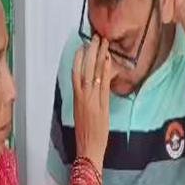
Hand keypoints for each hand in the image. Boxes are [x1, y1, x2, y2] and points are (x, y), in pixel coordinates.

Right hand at [71, 34, 112, 163]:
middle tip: (95, 36)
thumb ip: (86, 100)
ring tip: (103, 42)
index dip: (79, 58)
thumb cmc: (86, 135)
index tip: (83, 45)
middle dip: (90, 51)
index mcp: (76, 98)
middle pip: (84, 69)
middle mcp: (82, 96)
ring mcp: (91, 100)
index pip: (76, 73)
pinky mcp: (101, 105)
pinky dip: (105, 71)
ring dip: (98, 56)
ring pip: (93, 73)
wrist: (88, 148)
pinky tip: (108, 59)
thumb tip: (93, 88)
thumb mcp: (83, 113)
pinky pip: (103, 84)